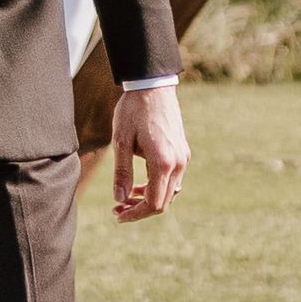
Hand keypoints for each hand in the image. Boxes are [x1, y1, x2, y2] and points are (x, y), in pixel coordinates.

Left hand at [112, 84, 188, 221]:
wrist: (153, 86)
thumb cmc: (133, 111)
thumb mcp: (121, 141)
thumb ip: (121, 173)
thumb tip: (119, 199)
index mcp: (163, 163)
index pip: (154, 204)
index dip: (135, 214)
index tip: (117, 215)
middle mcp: (178, 163)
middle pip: (163, 202)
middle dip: (140, 209)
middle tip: (117, 208)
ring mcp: (183, 158)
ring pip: (169, 192)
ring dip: (149, 199)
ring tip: (126, 197)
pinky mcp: (182, 152)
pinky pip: (173, 179)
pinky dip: (157, 186)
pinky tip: (140, 183)